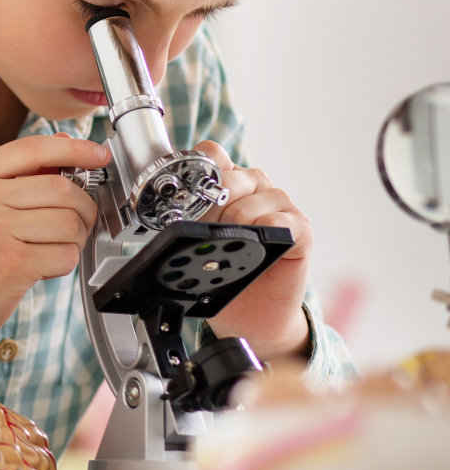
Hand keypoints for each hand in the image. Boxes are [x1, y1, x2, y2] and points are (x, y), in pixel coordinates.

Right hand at [0, 134, 109, 343]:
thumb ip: (19, 173)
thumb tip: (66, 144)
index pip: (34, 148)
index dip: (75, 149)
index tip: (98, 155)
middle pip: (61, 187)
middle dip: (84, 207)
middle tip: (79, 221)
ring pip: (69, 222)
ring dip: (75, 238)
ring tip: (54, 245)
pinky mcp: (11, 262)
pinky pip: (65, 254)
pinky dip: (64, 262)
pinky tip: (44, 265)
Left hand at [192, 140, 311, 360]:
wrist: (250, 314)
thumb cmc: (222, 272)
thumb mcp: (195, 241)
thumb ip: (187, 218)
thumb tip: (169, 209)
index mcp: (227, 184)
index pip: (211, 154)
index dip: (197, 169)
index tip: (185, 194)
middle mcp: (254, 188)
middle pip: (229, 177)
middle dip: (210, 204)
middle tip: (204, 231)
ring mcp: (279, 206)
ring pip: (253, 198)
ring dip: (235, 220)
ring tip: (228, 244)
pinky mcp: (300, 229)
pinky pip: (283, 220)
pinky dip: (267, 229)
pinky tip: (257, 241)